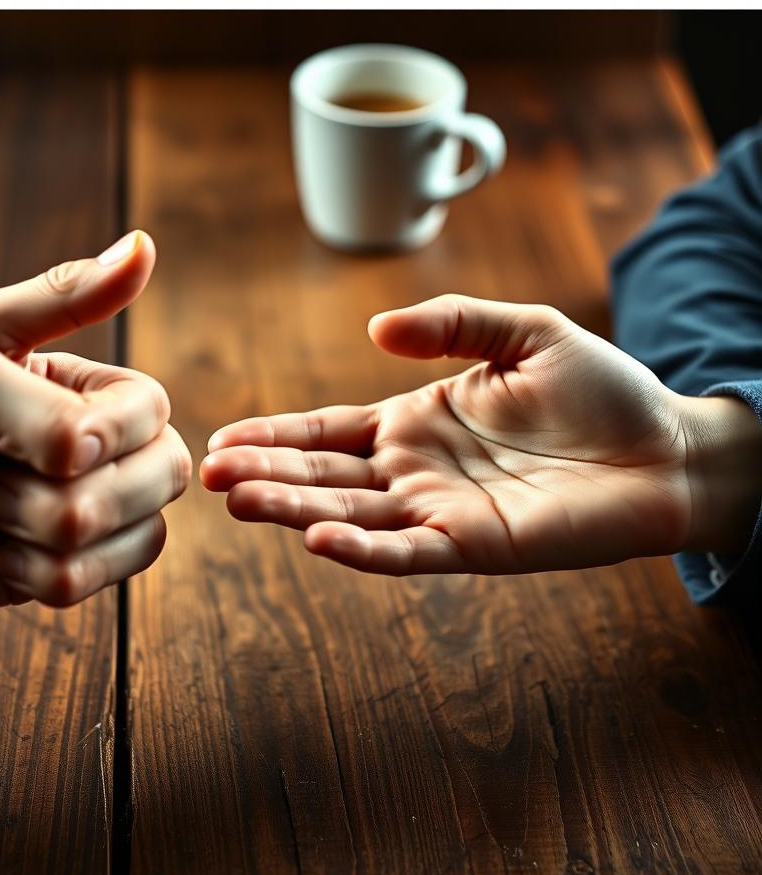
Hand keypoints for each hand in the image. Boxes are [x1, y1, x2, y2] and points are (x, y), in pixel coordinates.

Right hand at [201, 294, 761, 575]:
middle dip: (264, 474)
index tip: (221, 437)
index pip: (325, 430)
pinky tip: (318, 539)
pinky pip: (407, 551)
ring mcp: (438, 511)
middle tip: (207, 473)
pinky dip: (362, 549)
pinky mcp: (474, 545)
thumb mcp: (522, 331)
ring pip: (349, 514)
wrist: (668, 448)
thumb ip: (451, 323)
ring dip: (293, 509)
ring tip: (238, 499)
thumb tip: (375, 331)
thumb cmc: (601, 390)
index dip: (274, 435)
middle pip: (322, 475)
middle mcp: (413, 472)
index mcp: (413, 423)